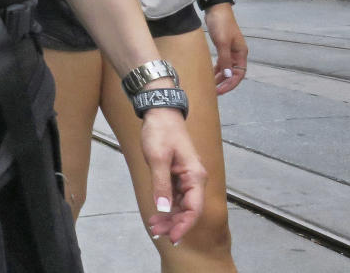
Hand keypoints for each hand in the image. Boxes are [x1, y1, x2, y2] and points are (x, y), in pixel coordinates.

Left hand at [140, 107, 206, 244]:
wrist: (159, 112)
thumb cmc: (160, 132)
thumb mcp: (157, 158)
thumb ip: (161, 184)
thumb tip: (163, 208)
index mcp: (195, 176)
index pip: (194, 208)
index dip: (184, 225)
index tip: (173, 237)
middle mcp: (195, 179)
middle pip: (188, 209)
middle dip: (174, 223)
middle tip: (156, 232)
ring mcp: (186, 177)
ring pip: (181, 204)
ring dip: (169, 216)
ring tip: (154, 227)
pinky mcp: (177, 174)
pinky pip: (175, 195)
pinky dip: (167, 205)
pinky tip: (158, 213)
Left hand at [206, 4, 247, 93]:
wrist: (216, 8)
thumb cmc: (221, 24)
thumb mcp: (222, 42)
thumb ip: (225, 59)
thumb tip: (228, 75)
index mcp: (241, 53)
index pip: (239, 74)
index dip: (230, 84)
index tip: (220, 91)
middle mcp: (238, 53)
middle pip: (233, 73)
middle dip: (224, 83)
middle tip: (213, 91)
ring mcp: (230, 50)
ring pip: (227, 68)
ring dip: (220, 77)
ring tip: (210, 85)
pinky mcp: (222, 46)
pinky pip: (221, 62)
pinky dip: (216, 69)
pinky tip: (210, 74)